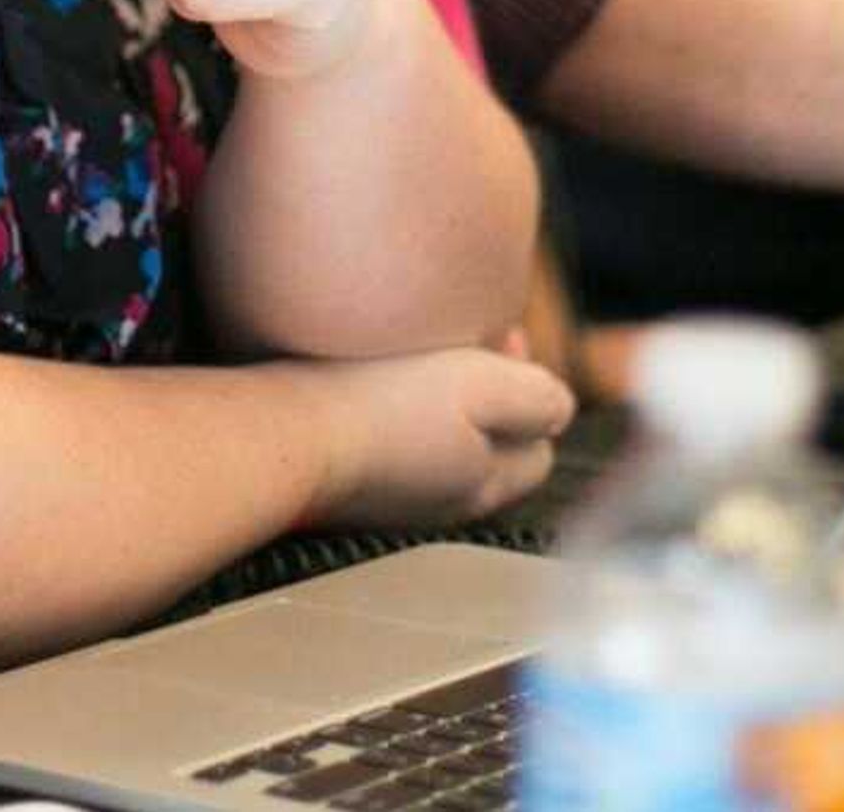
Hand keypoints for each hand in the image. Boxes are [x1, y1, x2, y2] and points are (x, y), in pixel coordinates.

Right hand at [301, 347, 574, 529]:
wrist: (282, 434)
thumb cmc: (379, 404)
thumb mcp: (481, 386)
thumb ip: (537, 398)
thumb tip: (560, 408)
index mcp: (484, 485)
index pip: (540, 449)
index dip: (530, 389)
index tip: (498, 340)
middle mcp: (442, 502)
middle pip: (490, 448)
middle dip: (486, 395)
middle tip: (458, 342)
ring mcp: (391, 498)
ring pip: (438, 448)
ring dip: (437, 405)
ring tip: (411, 359)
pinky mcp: (344, 485)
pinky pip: (388, 448)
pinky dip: (390, 417)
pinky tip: (365, 384)